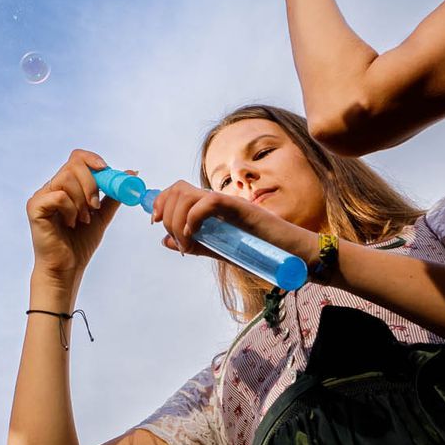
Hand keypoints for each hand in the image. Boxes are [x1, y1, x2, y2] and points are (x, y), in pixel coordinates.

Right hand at [25, 149, 119, 286]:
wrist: (67, 268)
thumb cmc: (80, 243)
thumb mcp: (101, 215)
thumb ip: (113, 194)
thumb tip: (132, 173)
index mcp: (65, 185)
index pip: (77, 158)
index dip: (93, 160)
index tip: (106, 170)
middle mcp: (51, 187)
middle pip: (73, 164)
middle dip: (91, 184)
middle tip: (95, 206)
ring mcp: (41, 196)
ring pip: (66, 178)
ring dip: (82, 200)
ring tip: (83, 219)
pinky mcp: (35, 207)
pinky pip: (59, 195)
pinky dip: (71, 209)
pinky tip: (71, 223)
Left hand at [147, 181, 316, 262]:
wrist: (289, 254)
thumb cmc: (259, 252)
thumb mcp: (218, 250)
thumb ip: (193, 244)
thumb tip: (164, 240)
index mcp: (210, 206)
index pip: (177, 190)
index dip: (160, 201)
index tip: (155, 222)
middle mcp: (216, 199)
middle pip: (177, 190)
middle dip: (166, 216)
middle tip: (177, 241)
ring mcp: (228, 201)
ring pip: (187, 194)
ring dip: (177, 220)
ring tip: (187, 243)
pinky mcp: (240, 207)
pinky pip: (208, 201)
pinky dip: (194, 218)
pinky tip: (196, 236)